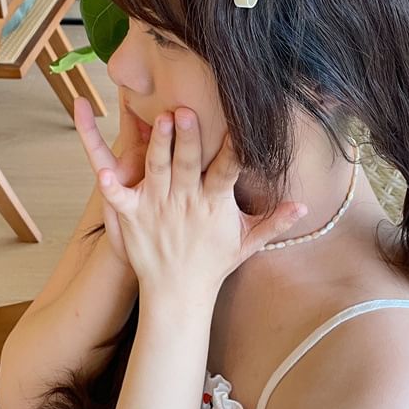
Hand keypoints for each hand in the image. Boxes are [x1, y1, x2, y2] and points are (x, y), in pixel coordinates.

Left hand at [75, 103, 308, 294]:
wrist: (178, 297)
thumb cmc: (213, 264)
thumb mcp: (247, 242)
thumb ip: (275, 221)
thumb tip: (305, 207)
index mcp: (214, 204)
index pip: (228, 170)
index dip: (234, 148)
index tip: (239, 125)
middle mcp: (186, 202)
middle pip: (188, 164)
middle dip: (189, 137)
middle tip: (186, 111)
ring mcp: (157, 209)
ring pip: (157, 170)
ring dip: (158, 145)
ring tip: (158, 119)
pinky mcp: (133, 218)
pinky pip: (119, 199)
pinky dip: (112, 186)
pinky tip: (104, 169)